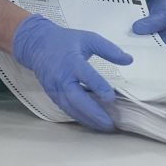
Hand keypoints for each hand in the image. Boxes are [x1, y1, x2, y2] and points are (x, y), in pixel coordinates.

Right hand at [11, 14, 133, 131]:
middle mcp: (62, 77)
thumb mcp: (89, 39)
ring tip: (103, 127)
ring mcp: (55, 88)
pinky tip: (90, 122)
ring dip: (87, 119)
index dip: (99, 88)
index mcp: (72, 62)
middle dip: (94, 113)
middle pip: (77, 99)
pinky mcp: (52, 94)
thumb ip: (109, 49)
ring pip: (71, 108)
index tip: (111, 98)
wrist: (36, 44)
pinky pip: (66, 108)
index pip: (87, 77)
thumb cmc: (64, 41)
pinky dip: (78, 117)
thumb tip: (129, 60)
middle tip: (110, 124)